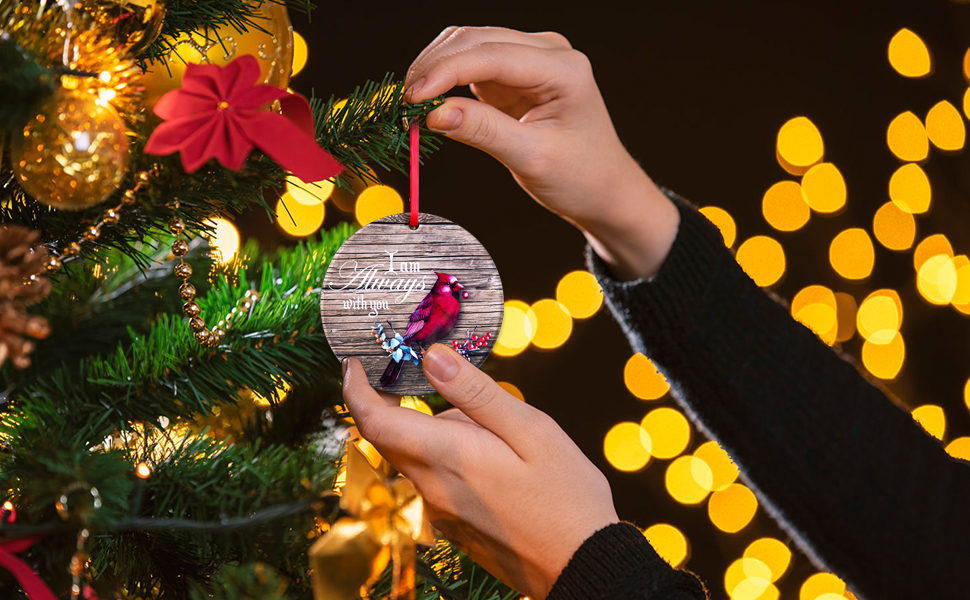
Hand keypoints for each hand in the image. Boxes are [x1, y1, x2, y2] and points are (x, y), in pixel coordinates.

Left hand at [341, 344, 618, 598]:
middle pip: (391, 436)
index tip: (355, 362)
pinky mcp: (453, 525)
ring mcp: (440, 511)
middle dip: (399, 400)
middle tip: (431, 373)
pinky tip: (497, 459)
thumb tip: (432, 357)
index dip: (356, 387)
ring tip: (497, 430)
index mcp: (447, 456)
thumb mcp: (531, 430)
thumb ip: (476, 392)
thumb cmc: (566, 497)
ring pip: (418, 455)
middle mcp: (432, 487)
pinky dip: (449, 455)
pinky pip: (434, 478)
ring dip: (437, 430)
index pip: (375, 420)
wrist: (582, 566)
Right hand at [406, 26, 679, 279]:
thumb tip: (434, 114)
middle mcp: (548, 52)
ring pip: (467, 45)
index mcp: (564, 68)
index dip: (446, 72)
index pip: (492, 55)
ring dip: (434, 69)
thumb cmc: (581, 177)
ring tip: (411, 106)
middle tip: (402, 107)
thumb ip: (484, 132)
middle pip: (475, 40)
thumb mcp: (532, 159)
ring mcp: (530, 58)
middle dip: (433, 68)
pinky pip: (470, 63)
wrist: (604, 189)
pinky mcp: (514, 72)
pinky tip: (428, 102)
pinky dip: (444, 78)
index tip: (413, 99)